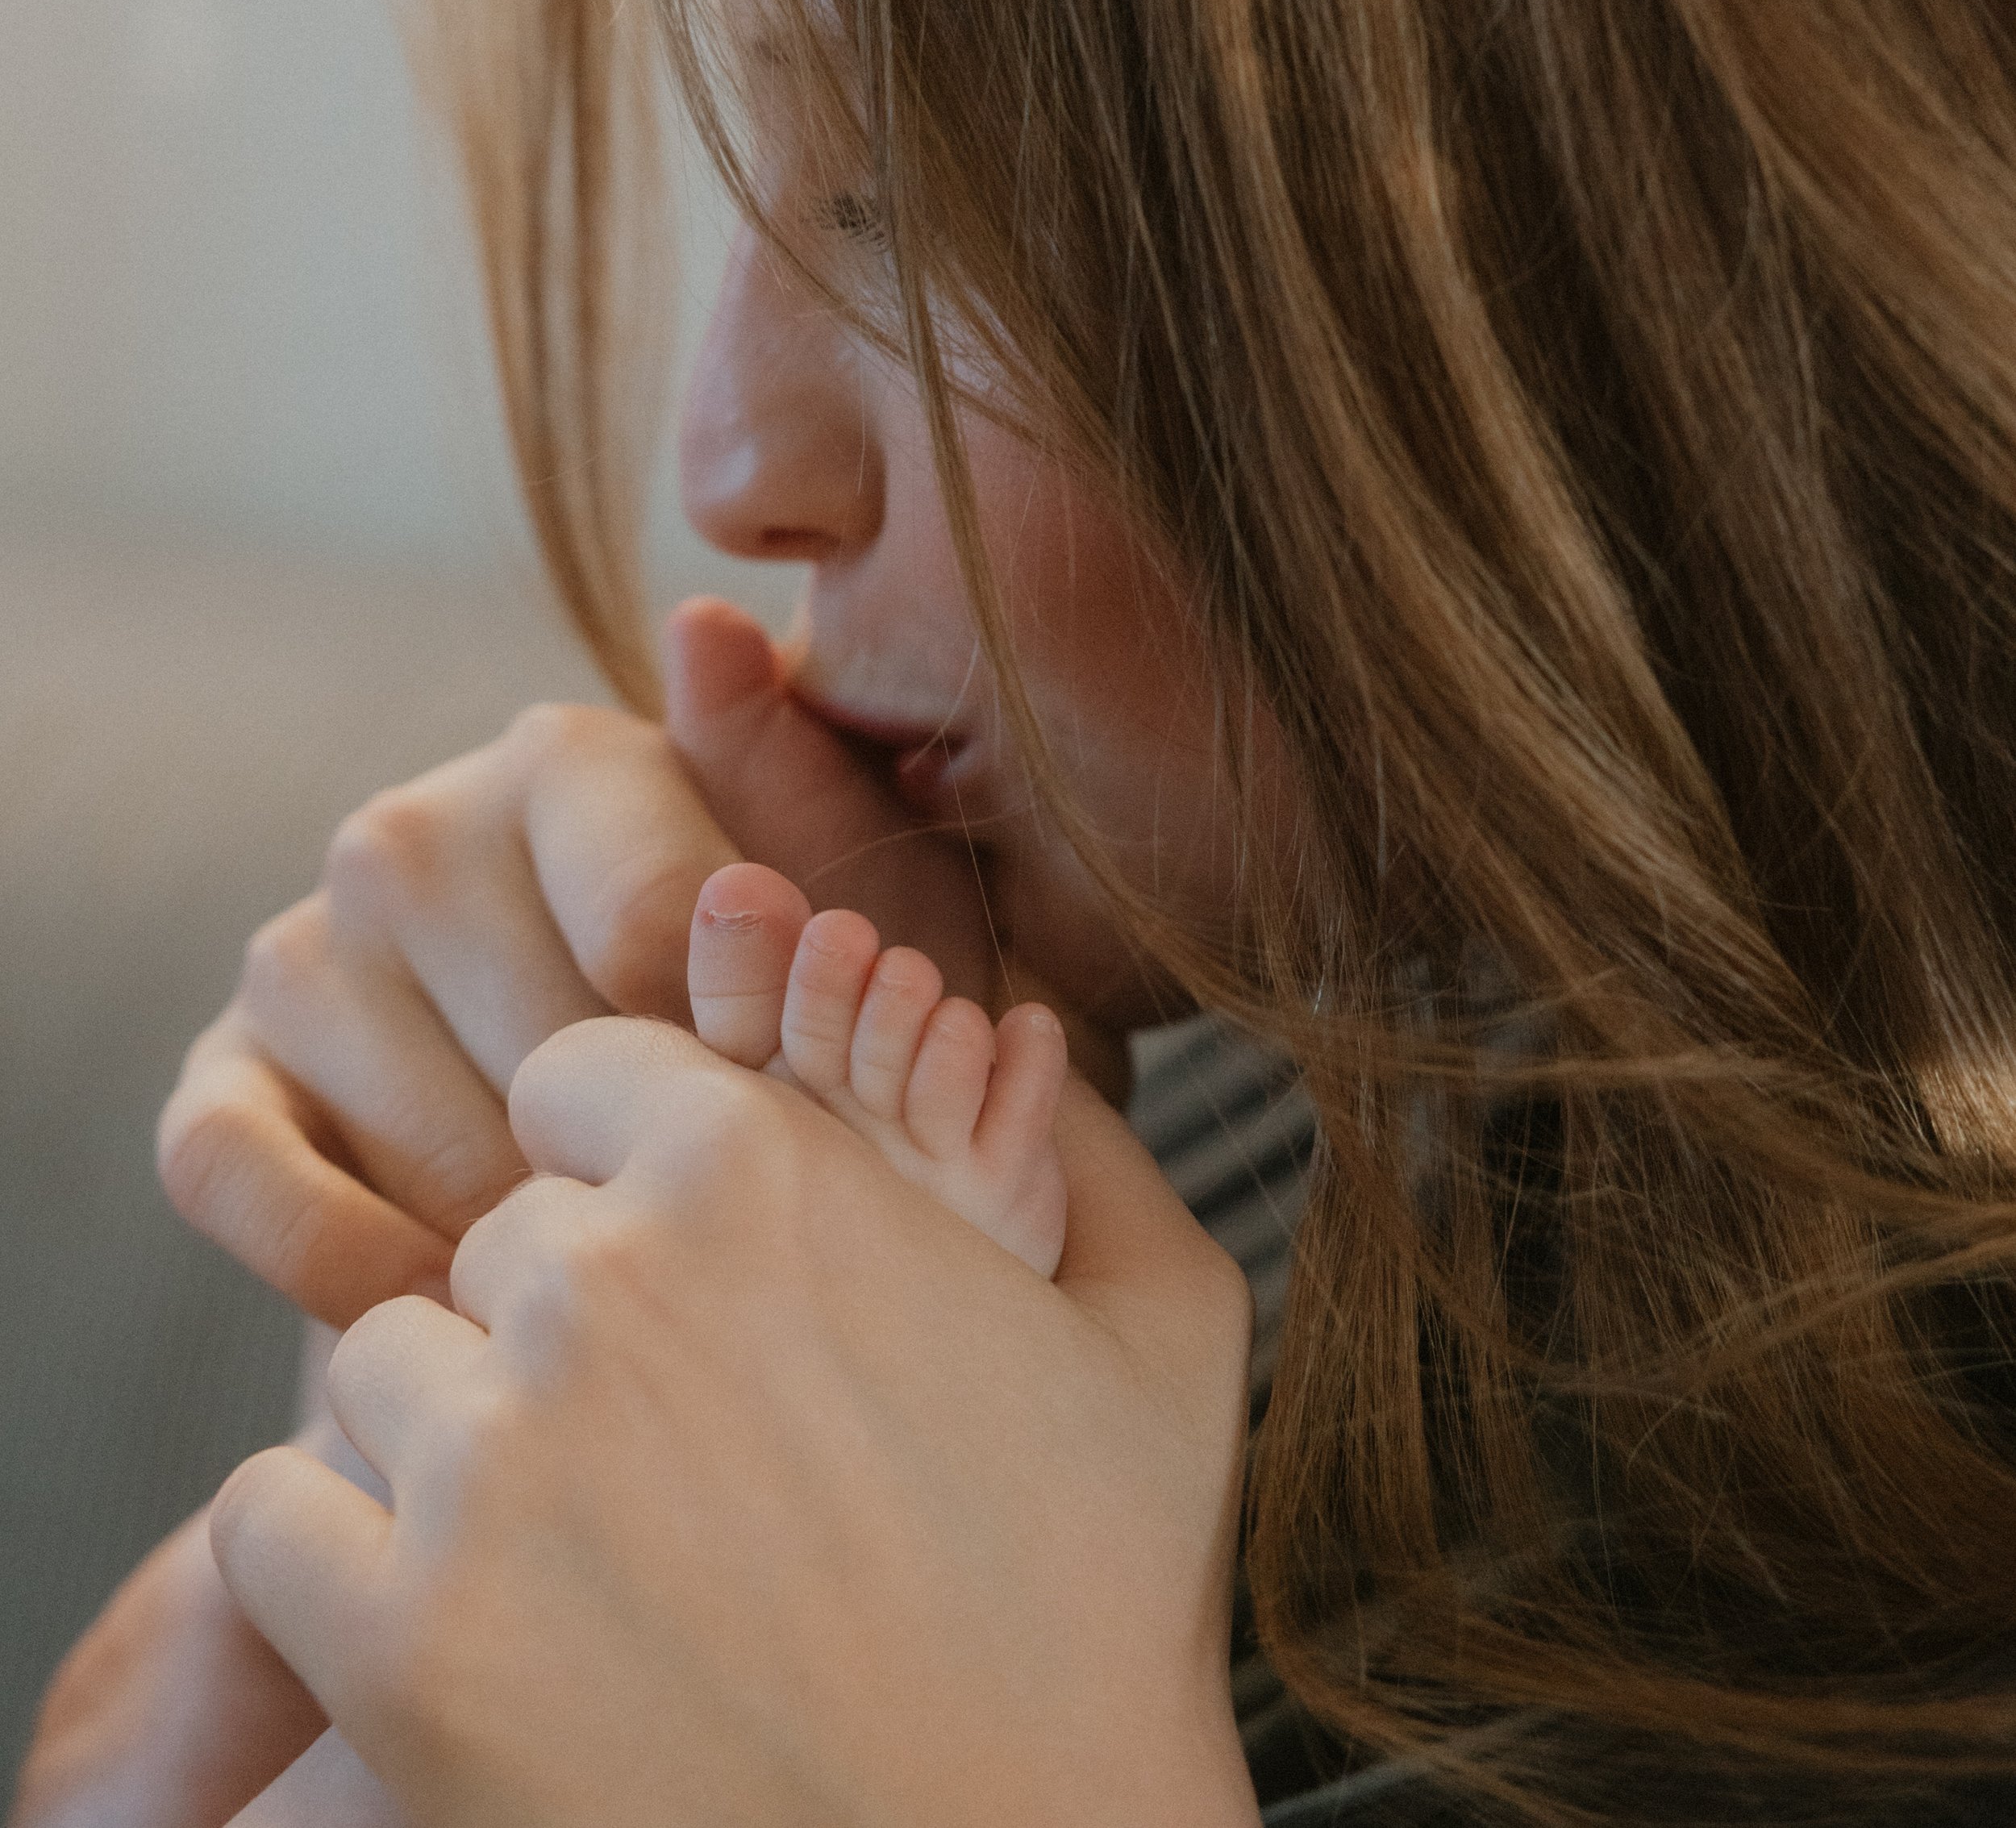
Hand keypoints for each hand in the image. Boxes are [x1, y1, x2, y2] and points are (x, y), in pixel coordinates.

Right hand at [156, 599, 1023, 1330]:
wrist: (666, 1157)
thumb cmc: (794, 1011)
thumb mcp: (849, 903)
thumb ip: (791, 779)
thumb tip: (706, 628)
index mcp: (566, 757)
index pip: (665, 933)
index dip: (754, 1063)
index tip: (814, 1126)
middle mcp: (411, 830)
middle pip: (549, 1050)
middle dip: (651, 1168)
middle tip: (732, 1234)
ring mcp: (303, 956)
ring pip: (419, 1135)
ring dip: (528, 1241)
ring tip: (630, 1283)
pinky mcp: (220, 1081)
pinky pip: (240, 1180)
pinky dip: (345, 1265)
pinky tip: (457, 1306)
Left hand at [211, 1018, 1260, 1827]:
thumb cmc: (1099, 1618)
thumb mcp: (1165, 1335)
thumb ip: (1087, 1144)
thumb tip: (1023, 1034)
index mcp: (759, 1168)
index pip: (580, 1081)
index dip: (631, 1180)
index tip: (692, 1293)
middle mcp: (602, 1281)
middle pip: (493, 1241)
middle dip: (563, 1331)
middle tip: (672, 1467)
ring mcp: (489, 1463)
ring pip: (379, 1369)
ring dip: (454, 1447)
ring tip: (588, 1565)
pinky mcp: (398, 1643)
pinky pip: (271, 1518)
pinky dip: (337, 1570)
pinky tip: (467, 1634)